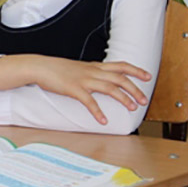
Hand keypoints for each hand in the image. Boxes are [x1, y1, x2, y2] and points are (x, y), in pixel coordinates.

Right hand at [0, 55, 150, 124]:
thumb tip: (99, 79)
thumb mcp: (77, 68)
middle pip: (120, 78)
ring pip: (110, 88)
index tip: (148, 76)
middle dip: (135, 89)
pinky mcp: (74, 89)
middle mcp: (92, 71)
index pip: (121, 65)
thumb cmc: (56, 69)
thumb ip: (90, 72)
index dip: (136, 70)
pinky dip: (98, 112)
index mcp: (94, 66)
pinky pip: (90, 101)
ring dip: (123, 98)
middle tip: (144, 101)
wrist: (39, 67)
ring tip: (132, 108)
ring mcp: (84, 80)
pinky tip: (104, 120)